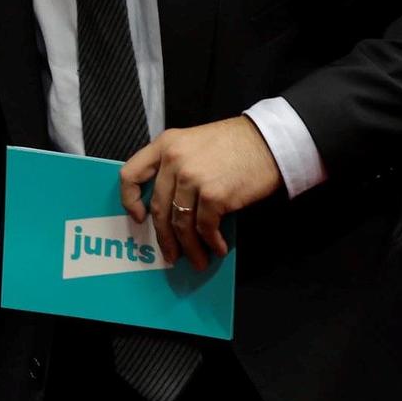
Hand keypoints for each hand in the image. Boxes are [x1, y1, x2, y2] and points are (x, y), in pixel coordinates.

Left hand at [119, 115, 281, 269]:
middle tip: (170, 254)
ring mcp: (192, 178)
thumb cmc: (236, 143)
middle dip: (164, 237)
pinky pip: (204, 227)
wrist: (271, 140)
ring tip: (197, 260)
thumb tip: (169, 206)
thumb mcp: (194, 143)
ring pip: (180, 223)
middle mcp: (173, 160)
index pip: (130, 175)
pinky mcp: (213, 194)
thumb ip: (175, 165)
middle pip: (158, 208)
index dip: (129, 200)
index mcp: (164, 145)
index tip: (138, 218)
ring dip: (188, 247)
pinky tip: (218, 248)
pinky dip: (210, 242)